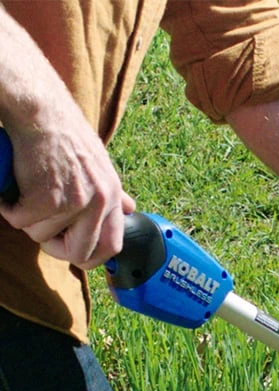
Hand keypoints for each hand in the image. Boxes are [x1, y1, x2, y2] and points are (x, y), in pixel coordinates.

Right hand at [0, 117, 134, 268]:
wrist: (39, 109)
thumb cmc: (64, 135)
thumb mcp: (99, 164)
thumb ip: (113, 192)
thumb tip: (130, 208)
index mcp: (112, 197)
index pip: (112, 247)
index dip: (91, 256)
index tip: (74, 253)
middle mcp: (99, 202)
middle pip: (79, 253)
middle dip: (55, 247)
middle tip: (40, 230)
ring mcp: (74, 202)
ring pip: (42, 235)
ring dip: (27, 219)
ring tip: (26, 192)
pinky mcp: (46, 199)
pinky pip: (21, 221)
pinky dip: (9, 208)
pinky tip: (11, 190)